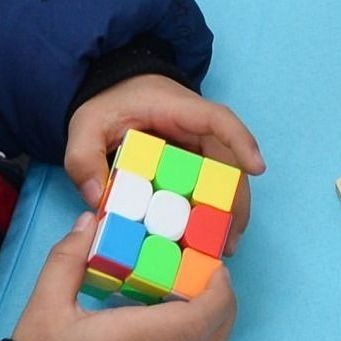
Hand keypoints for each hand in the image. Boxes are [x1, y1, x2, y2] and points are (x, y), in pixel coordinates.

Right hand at [8, 211, 235, 340]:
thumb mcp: (45, 303)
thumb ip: (69, 258)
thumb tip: (92, 221)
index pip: (193, 322)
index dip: (217, 295)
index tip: (218, 269)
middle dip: (225, 308)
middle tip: (217, 278)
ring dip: (215, 332)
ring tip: (206, 301)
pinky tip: (186, 335)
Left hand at [65, 76, 263, 252]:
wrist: (110, 90)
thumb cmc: (105, 102)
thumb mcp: (85, 125)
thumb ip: (83, 158)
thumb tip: (98, 200)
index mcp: (174, 108)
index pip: (216, 118)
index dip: (240, 141)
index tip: (257, 168)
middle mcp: (193, 126)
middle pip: (227, 160)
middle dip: (235, 200)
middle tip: (231, 241)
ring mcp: (194, 145)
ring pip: (223, 177)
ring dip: (228, 212)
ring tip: (223, 250)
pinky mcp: (189, 162)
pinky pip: (206, 186)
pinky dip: (210, 212)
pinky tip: (204, 242)